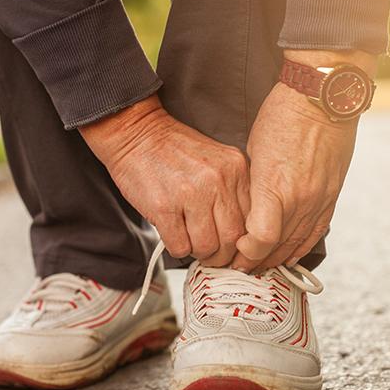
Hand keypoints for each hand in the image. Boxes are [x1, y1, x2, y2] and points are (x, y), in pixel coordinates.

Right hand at [80, 95, 249, 265]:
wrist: (136, 134)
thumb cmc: (174, 151)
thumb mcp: (217, 162)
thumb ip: (233, 191)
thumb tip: (241, 236)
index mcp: (236, 169)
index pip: (252, 221)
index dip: (242, 242)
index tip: (232, 248)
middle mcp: (218, 181)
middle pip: (232, 239)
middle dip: (221, 255)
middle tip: (211, 253)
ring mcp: (190, 194)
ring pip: (206, 247)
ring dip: (197, 252)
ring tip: (189, 240)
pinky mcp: (164, 206)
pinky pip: (180, 247)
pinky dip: (177, 248)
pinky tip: (173, 234)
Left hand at [230, 50, 375, 271]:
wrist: (321, 97)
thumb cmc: (280, 117)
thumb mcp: (252, 151)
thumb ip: (251, 185)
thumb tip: (242, 210)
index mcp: (275, 187)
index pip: (260, 240)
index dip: (244, 252)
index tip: (232, 251)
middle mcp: (300, 199)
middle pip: (277, 248)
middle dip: (254, 261)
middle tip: (238, 266)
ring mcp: (319, 199)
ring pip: (297, 244)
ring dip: (276, 259)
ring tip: (259, 265)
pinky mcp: (332, 195)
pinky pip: (317, 232)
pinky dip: (300, 247)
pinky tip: (287, 255)